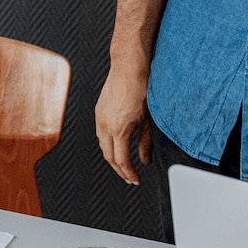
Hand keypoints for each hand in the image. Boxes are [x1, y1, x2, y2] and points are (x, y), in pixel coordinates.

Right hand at [94, 62, 153, 184]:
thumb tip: (144, 161)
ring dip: (112, 157)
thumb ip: (145, 144)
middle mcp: (105, 125)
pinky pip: (100, 134)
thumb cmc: (141, 90)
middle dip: (119, 170)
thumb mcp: (148, 121)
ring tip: (124, 164)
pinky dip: (108, 144)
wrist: (128, 68)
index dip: (129, 173)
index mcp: (119, 129)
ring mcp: (99, 117)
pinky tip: (117, 144)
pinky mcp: (98, 111)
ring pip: (102, 146)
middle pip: (108, 157)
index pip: (121, 160)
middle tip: (129, 178)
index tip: (136, 180)